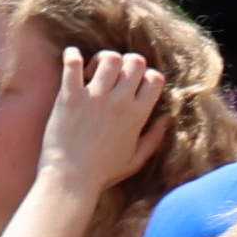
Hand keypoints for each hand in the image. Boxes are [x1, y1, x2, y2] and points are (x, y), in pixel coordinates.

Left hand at [40, 48, 175, 202]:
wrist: (69, 180)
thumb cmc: (102, 174)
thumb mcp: (135, 160)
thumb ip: (154, 138)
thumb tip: (167, 119)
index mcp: (137, 116)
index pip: (155, 78)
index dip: (148, 76)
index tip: (135, 85)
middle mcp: (119, 103)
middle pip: (135, 61)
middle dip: (128, 62)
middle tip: (114, 74)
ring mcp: (93, 98)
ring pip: (109, 58)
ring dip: (103, 59)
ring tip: (93, 71)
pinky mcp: (69, 98)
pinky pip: (72, 65)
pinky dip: (72, 56)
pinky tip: (71, 57)